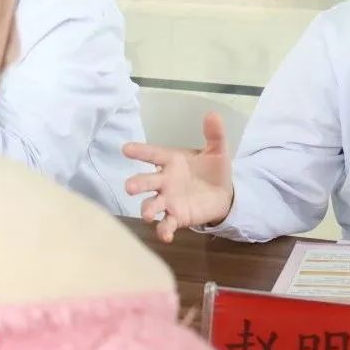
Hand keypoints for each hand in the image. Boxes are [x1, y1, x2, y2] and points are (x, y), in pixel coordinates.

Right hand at [123, 113, 233, 243]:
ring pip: (151, 204)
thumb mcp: (217, 150)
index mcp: (172, 161)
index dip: (140, 151)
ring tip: (148, 215)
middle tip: (129, 187)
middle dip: (137, 184)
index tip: (126, 149)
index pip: (153, 154)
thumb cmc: (212, 169)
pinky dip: (164, 231)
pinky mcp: (177, 217)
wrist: (224, 194)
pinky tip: (166, 236)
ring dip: (147, 210)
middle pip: (146, 181)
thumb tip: (213, 114)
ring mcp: (168, 200)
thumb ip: (215, 134)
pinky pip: (167, 224)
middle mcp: (165, 181)